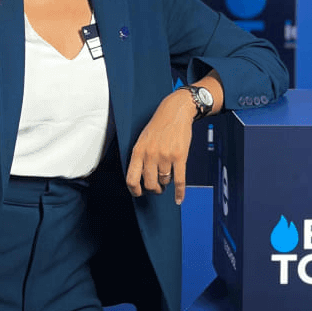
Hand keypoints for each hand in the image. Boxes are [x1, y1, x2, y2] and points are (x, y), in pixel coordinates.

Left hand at [125, 90, 195, 204]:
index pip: (131, 179)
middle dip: (154, 189)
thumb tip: (140, 178)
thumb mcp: (143, 139)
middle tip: (157, 187)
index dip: (134, 190)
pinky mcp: (179, 156)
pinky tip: (178, 198)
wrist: (175, 111)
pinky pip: (179, 180)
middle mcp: (150, 154)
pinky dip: (179, 192)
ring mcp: (165, 156)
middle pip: (149, 184)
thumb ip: (140, 157)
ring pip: (164, 181)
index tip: (139, 193)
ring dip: (166, 182)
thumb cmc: (159, 125)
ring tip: (167, 177)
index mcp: (138, 151)